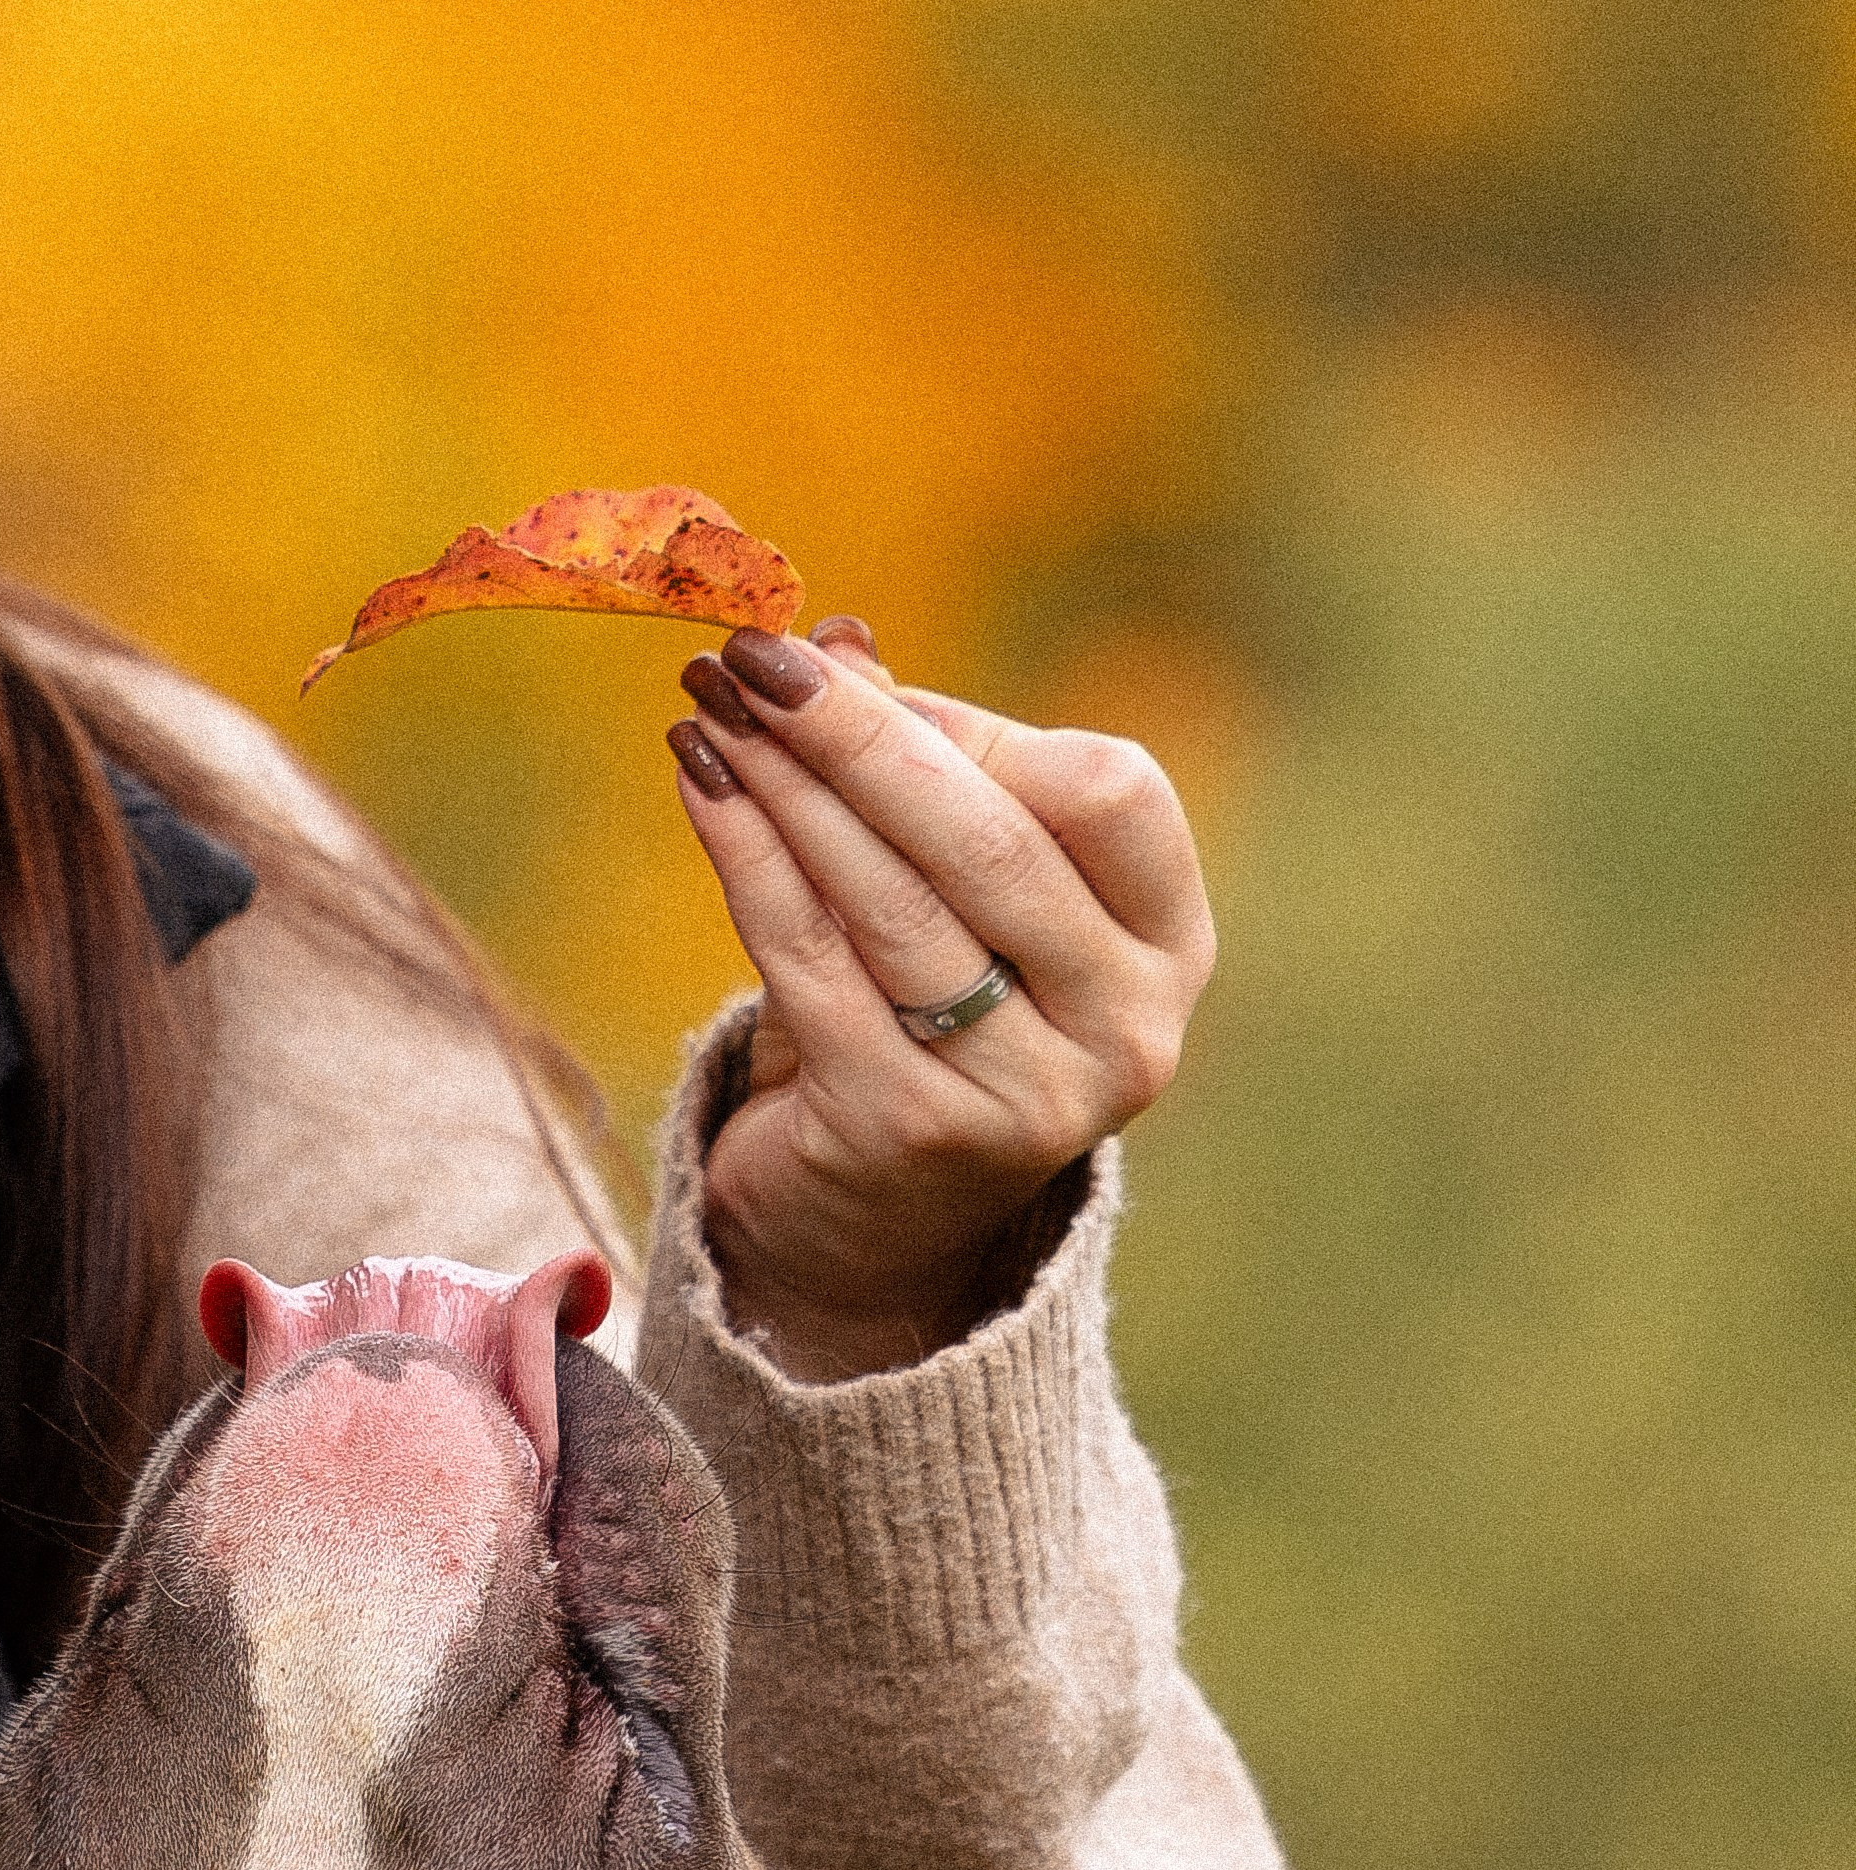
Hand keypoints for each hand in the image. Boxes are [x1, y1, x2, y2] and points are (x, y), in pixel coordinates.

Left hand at [667, 618, 1215, 1380]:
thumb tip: (838, 641)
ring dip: (787, 784)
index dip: (974, 727)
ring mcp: (1023, 1097)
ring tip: (709, 706)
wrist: (867, 1229)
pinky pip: (809, 960)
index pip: (1104, 793)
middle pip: (989, 843)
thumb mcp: (949, 898)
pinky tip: (702, 784)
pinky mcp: (905, 1130)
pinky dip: (747, 856)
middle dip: (859, 736)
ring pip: (890, 900)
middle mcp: (1123, 1031)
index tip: (853, 678)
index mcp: (1167, 948)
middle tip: (757, 653)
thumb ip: (921, 776)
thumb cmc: (922, 1023)